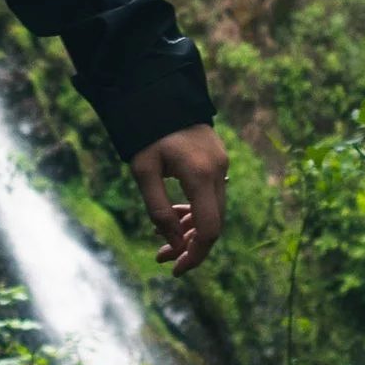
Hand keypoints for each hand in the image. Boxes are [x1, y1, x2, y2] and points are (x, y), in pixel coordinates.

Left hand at [130, 122, 228, 274]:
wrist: (161, 95)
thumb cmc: (146, 133)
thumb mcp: (143, 173)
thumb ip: (158, 210)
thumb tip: (174, 244)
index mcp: (200, 175)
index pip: (209, 228)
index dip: (195, 254)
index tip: (176, 270)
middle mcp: (218, 171)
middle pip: (214, 223)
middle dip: (190, 246)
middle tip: (162, 258)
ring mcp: (221, 165)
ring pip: (213, 210)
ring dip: (191, 230)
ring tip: (163, 244)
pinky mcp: (218, 160)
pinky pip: (211, 196)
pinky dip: (195, 210)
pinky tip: (174, 217)